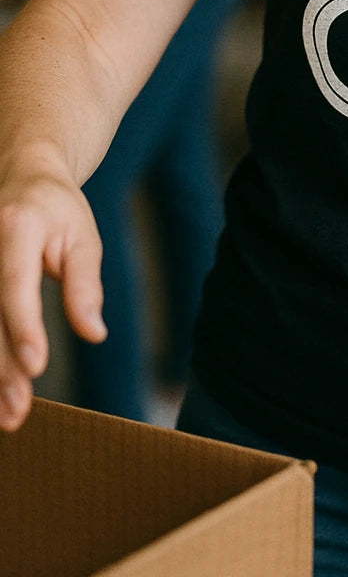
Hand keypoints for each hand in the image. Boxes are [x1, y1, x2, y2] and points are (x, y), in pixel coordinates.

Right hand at [0, 156, 105, 429]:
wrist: (20, 174)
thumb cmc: (58, 210)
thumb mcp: (83, 237)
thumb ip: (84, 285)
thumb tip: (95, 333)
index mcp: (15, 228)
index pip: (13, 283)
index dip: (22, 326)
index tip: (36, 366)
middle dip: (0, 369)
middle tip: (17, 413)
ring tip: (7, 416)